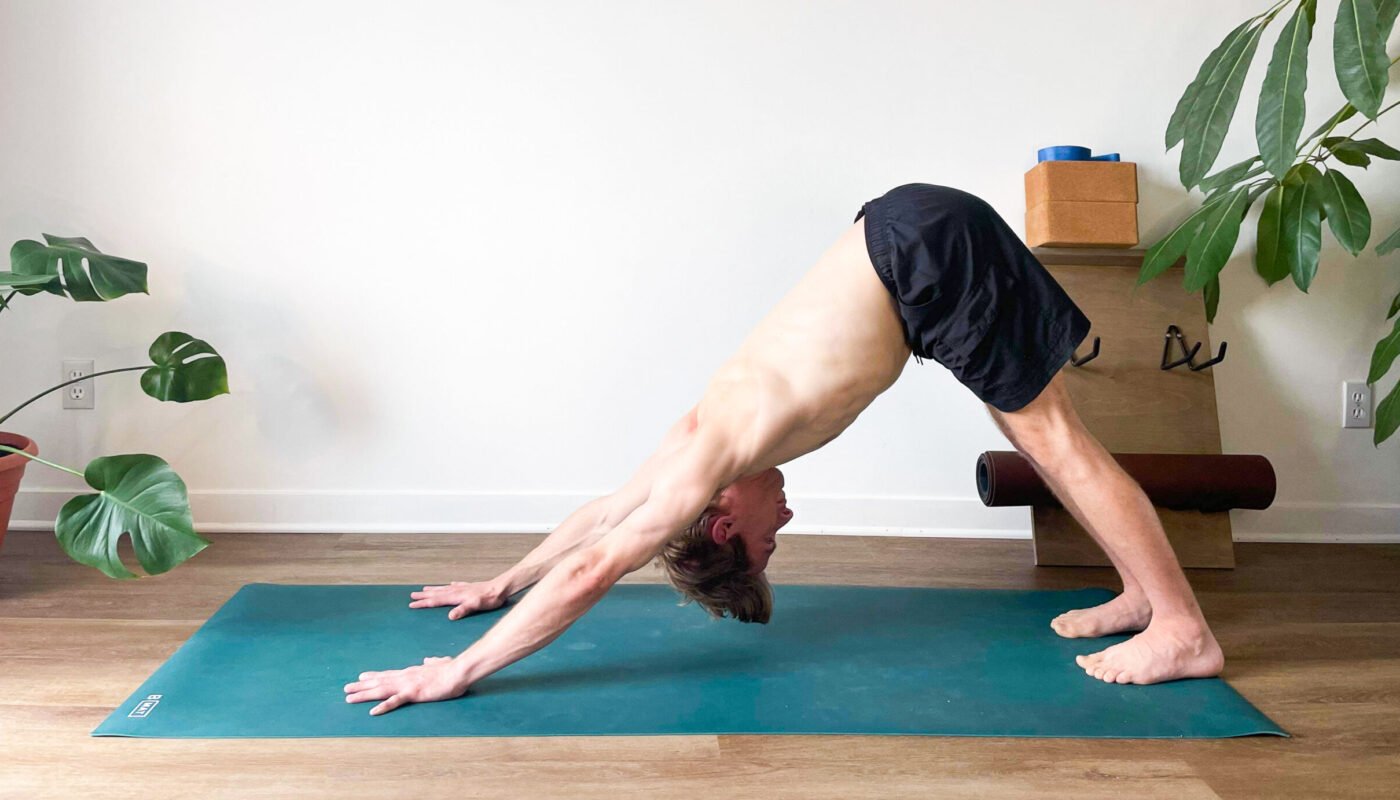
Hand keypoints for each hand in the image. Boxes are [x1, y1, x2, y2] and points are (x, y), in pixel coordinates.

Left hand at [343, 656, 468, 715]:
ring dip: (364, 694)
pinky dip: (383, 706)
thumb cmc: (451, 668)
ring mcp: (407, 685)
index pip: (388, 674)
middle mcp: (404, 677)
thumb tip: (428, 659)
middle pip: (379, 682)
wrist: (458, 671)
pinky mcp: (413, 693)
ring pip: (381, 690)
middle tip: (346, 689)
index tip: (361, 677)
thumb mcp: (439, 664)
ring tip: (349, 698)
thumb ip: (432, 662)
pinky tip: (373, 711)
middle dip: (361, 686)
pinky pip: (395, 701)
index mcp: (410, 672)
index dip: (373, 676)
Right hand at [409, 580, 507, 619]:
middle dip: (424, 596)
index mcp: (455, 596)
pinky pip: (456, 585)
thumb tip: (449, 617)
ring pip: (444, 588)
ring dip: (433, 589)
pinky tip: (450, 583)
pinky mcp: (470, 587)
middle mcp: (456, 591)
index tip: (412, 604)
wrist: (500, 588)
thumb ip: (462, 610)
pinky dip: (450, 585)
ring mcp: (463, 588)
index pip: (436, 601)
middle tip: (411, 596)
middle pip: (436, 593)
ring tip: (424, 589)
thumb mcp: (475, 606)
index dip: (423, 603)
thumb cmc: (489, 599)